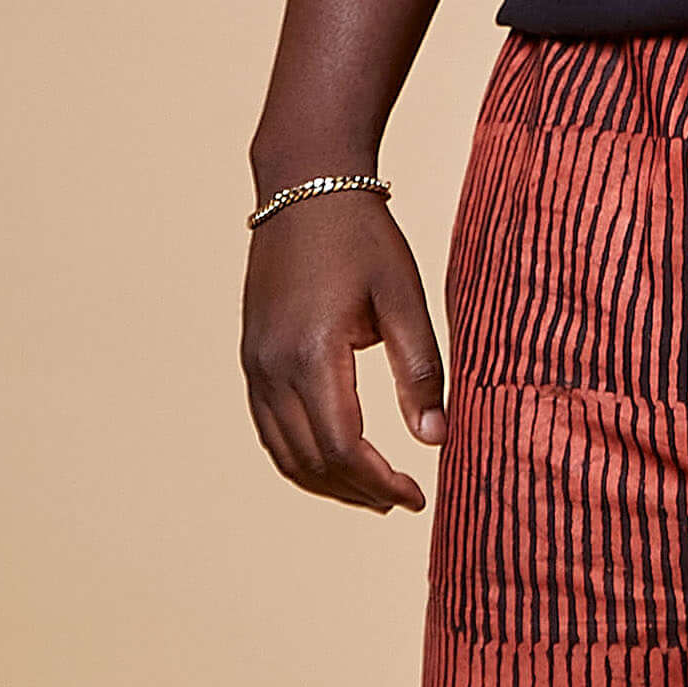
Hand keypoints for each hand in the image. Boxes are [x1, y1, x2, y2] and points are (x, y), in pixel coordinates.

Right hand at [241, 192, 446, 510]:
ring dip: (328, 484)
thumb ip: (420, 371)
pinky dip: (302, 458)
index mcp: (313, 353)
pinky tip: (337, 462)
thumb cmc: (362, 236)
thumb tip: (436, 439)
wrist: (305, 185)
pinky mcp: (252, 358)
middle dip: (358, 491)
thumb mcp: (404, 298)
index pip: (343, 447)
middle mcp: (273, 366)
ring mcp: (255, 364)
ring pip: (284, 454)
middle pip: (311, 461)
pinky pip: (270, 429)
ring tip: (374, 493)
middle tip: (403, 500)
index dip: (380, 482)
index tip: (418, 497)